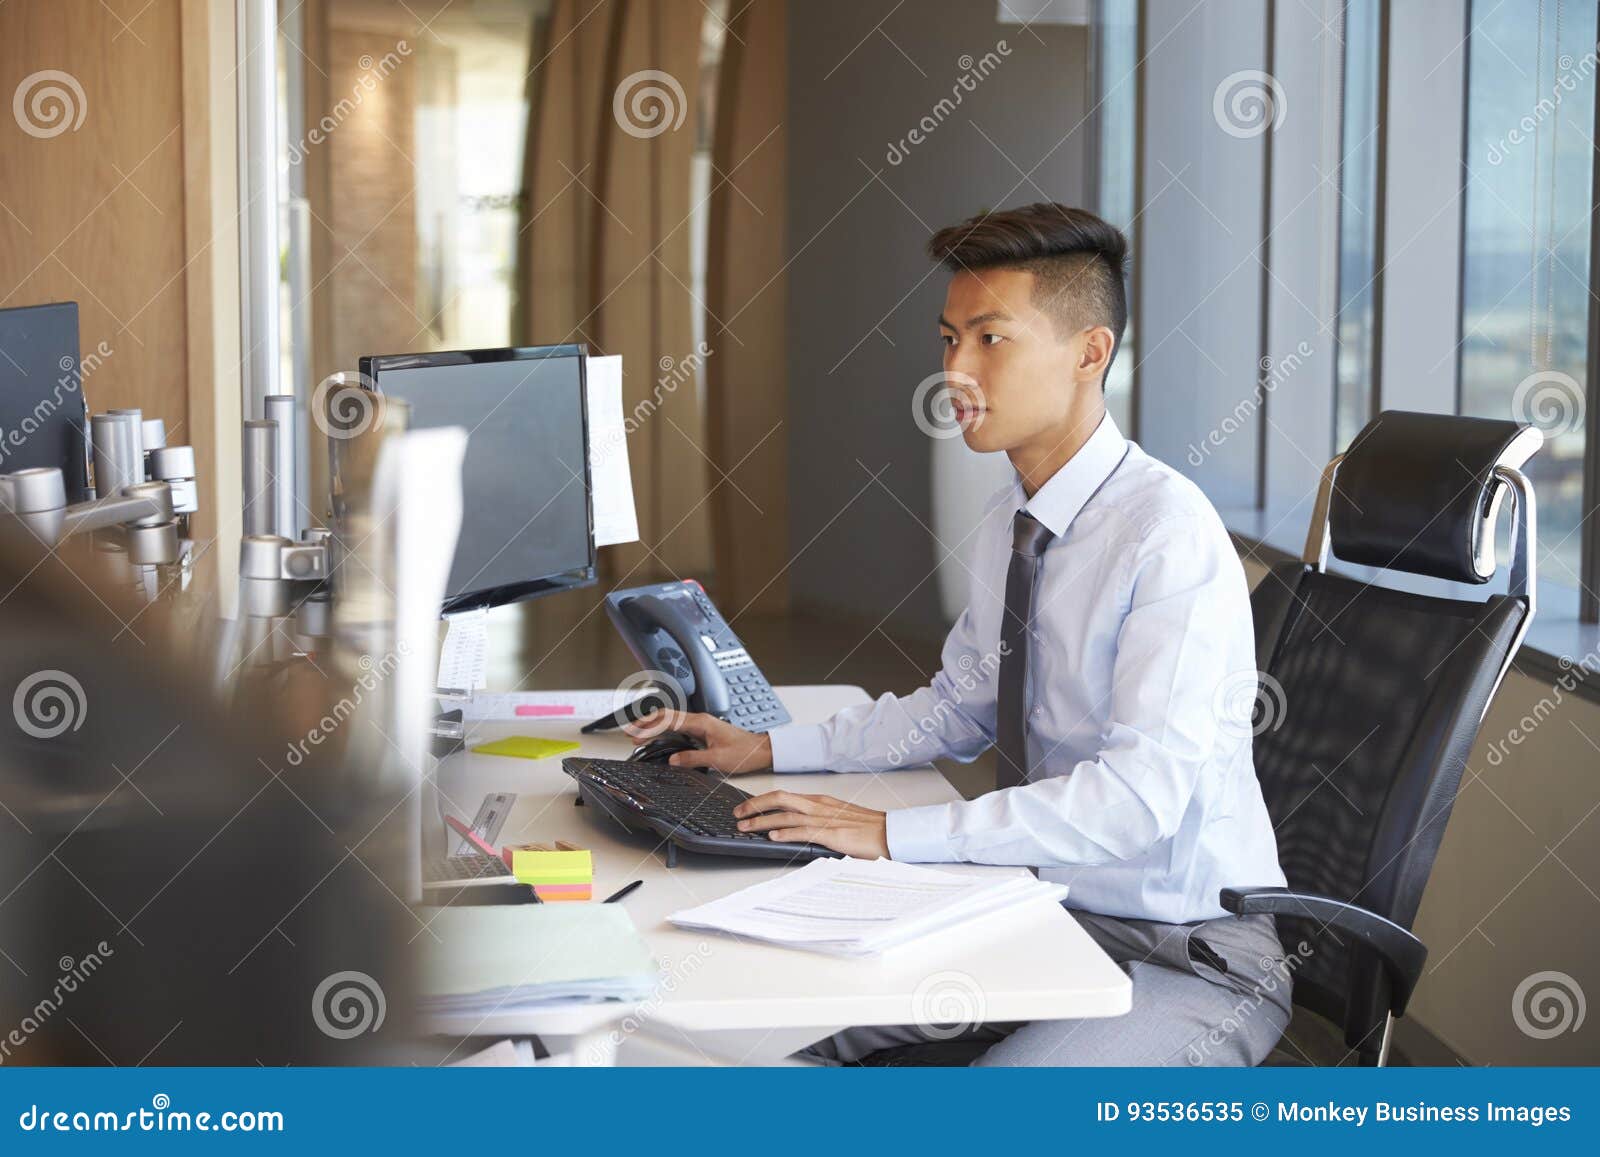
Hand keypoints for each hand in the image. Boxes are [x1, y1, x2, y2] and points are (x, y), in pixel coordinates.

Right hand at [622, 710, 772, 774]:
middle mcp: (699, 720)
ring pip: (671, 721)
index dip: (649, 725)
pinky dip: (664, 732)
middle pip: (666, 716)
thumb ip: (693, 758)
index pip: (668, 719)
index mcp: (701, 722)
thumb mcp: (718, 759)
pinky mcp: (702, 731)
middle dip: (646, 723)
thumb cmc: (744, 752)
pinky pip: (678, 728)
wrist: (761, 750)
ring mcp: (700, 725)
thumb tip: (673, 760)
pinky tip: (658, 739)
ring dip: (654, 727)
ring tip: (638, 736)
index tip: (635, 732)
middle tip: (630, 734)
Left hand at [732, 791, 888, 858]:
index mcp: (819, 801)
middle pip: (779, 799)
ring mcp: (823, 818)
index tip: (747, 807)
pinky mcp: (830, 833)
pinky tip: (772, 837)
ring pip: (785, 815)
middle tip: (738, 813)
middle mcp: (818, 805)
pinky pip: (802, 831)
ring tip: (745, 826)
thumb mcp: (836, 819)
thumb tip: (795, 829)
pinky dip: (785, 833)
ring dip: (762, 821)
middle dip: (754, 805)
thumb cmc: (866, 828)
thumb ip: (816, 821)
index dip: (762, 801)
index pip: (784, 796)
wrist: (889, 832)